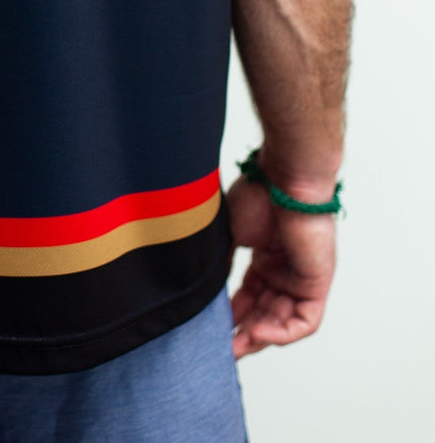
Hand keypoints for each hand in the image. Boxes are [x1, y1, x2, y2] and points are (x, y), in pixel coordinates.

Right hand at [224, 172, 336, 358]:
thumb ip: (224, 263)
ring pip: (283, 320)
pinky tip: (259, 333)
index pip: (249, 295)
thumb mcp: (231, 234)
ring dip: (261, 336)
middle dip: (245, 332)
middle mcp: (284, 268)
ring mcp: (302, 276)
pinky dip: (283, 332)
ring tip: (237, 346)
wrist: (284, 177)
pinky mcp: (317, 282)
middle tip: (224, 348)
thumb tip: (208, 289)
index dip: (232, 314)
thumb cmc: (258, 193)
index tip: (212, 329)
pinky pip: (305, 321)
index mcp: (265, 255)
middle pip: (265, 311)